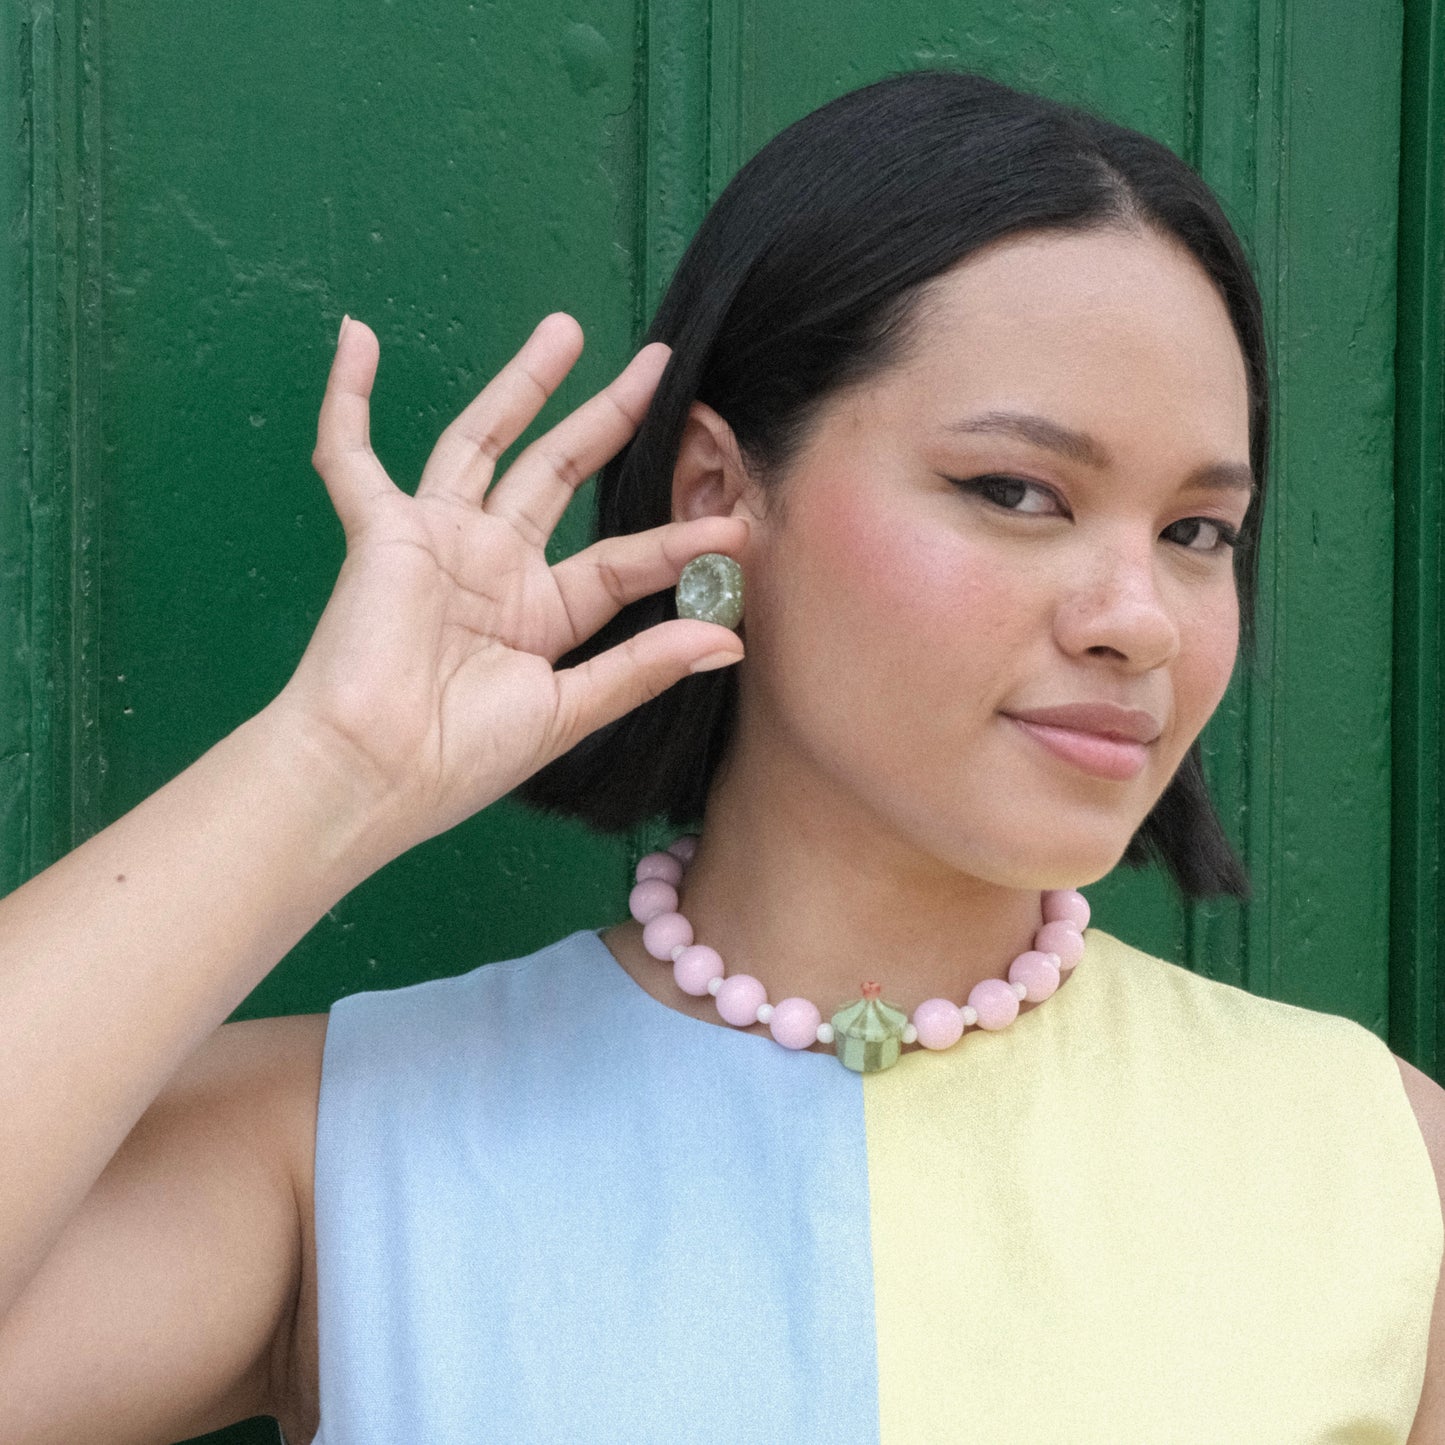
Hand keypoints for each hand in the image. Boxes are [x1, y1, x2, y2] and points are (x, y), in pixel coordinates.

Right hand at [273, 313, 746, 856]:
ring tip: (567, 329)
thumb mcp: (568, 711)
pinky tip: (357, 338)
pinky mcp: (380, 530)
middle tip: (660, 367)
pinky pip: (351, 454)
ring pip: (482, 441)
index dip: (675, 544)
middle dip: (609, 420)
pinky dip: (347, 398)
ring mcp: (436, 540)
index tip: (737, 526)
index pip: (618, 561)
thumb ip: (643, 668)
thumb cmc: (463, 757)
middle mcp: (492, 566)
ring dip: (520, 384)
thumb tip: (731, 641)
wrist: (374, 774)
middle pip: (558, 473)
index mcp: (538, 614)